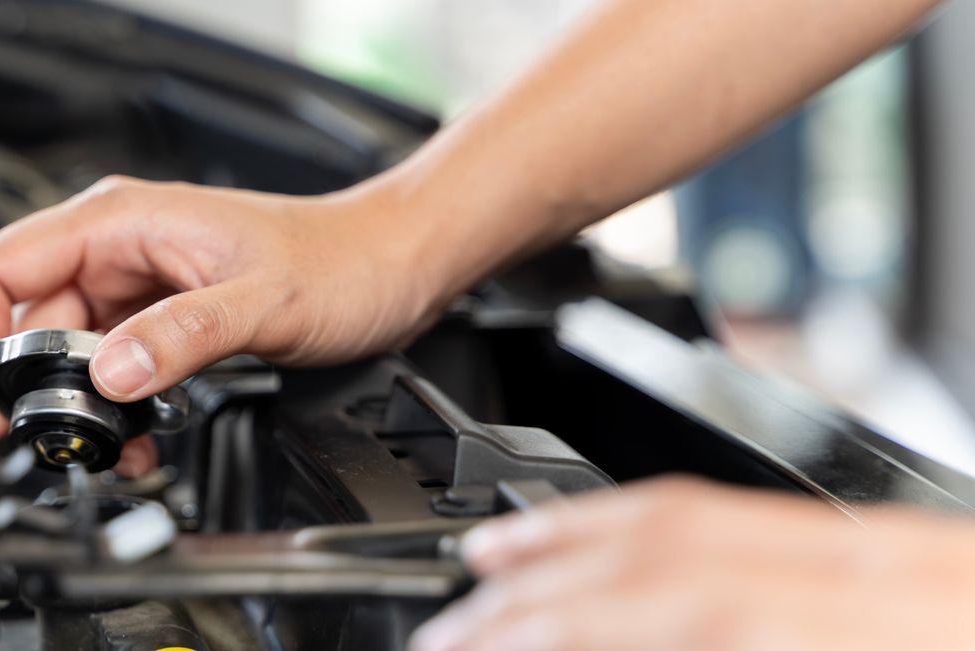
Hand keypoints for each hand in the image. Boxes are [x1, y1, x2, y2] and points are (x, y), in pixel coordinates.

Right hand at [0, 176, 457, 475]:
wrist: (392, 264)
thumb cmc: (339, 259)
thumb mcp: (261, 303)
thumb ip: (180, 337)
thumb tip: (110, 376)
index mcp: (118, 220)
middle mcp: (115, 247)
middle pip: (22, 319)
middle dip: (33, 388)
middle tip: (64, 441)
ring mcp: (132, 282)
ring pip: (63, 352)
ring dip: (77, 408)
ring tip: (114, 448)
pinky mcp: (155, 315)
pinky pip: (104, 365)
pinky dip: (110, 408)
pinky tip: (138, 437)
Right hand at [411, 475, 974, 650]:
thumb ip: (745, 647)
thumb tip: (626, 639)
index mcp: (890, 633)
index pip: (682, 611)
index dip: (554, 632)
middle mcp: (887, 580)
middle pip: (668, 560)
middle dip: (535, 601)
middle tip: (447, 637)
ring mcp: (902, 554)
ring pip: (701, 519)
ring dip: (576, 547)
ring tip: (488, 577)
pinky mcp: (911, 553)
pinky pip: (755, 516)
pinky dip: (657, 525)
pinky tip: (609, 541)